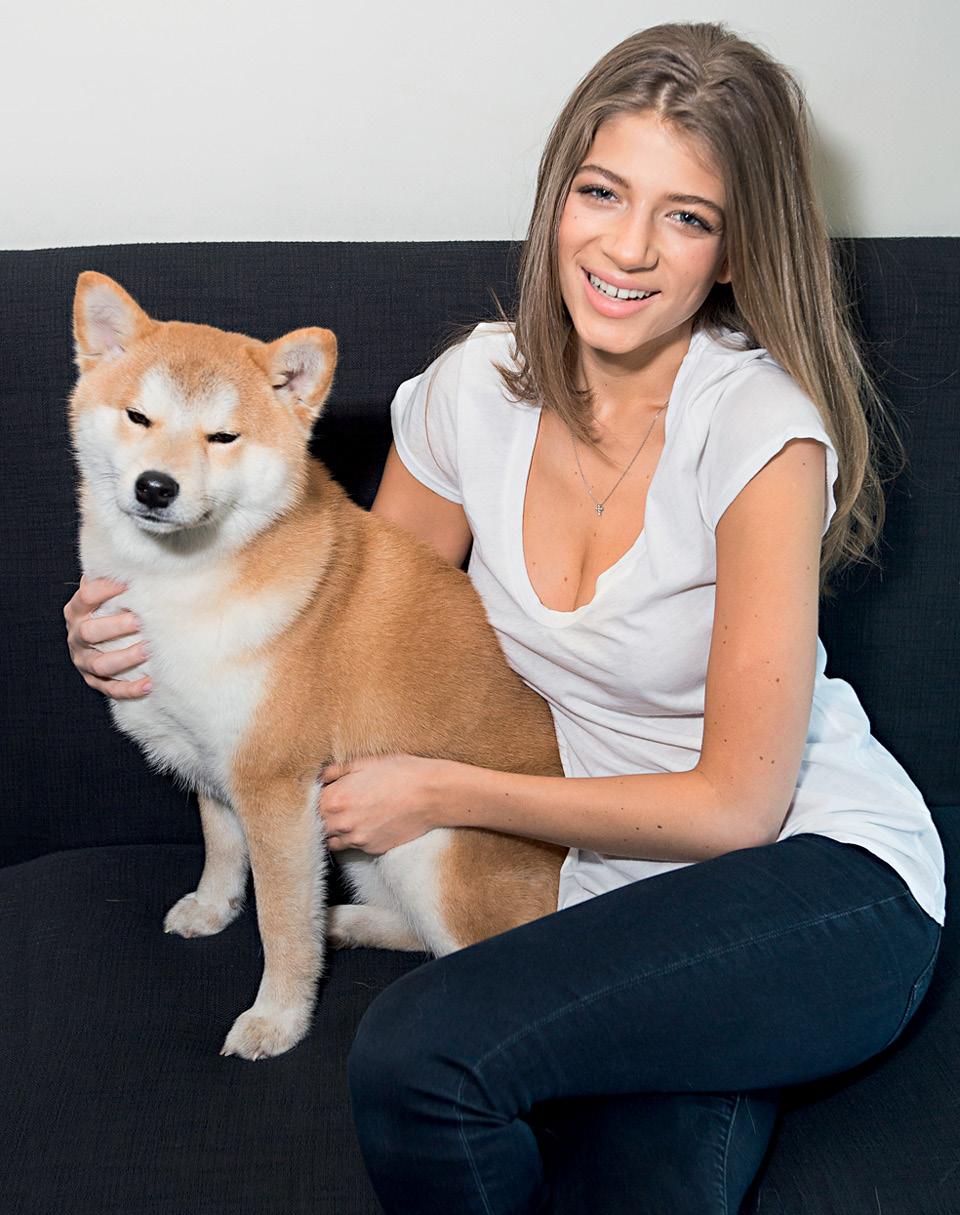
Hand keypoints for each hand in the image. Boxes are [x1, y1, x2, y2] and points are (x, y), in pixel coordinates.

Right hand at [63, 574, 150, 699]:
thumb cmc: (107, 609)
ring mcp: (83, 661)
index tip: (129, 583)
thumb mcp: (103, 592)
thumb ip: (111, 577)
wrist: (94, 640)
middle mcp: (76, 636)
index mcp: (77, 611)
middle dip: (116, 626)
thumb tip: (134, 555)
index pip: (86, 597)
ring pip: (101, 664)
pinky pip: (111, 689)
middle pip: (89, 632)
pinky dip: (130, 688)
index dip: (106, 588)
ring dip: (125, 658)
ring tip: (148, 649)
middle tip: (141, 619)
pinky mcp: (95, 681)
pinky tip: (150, 683)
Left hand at [319, 754, 446, 854]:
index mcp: (334, 800)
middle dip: (324, 816)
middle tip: (339, 804)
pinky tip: (369, 822)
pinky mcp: (372, 849)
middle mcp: (341, 824)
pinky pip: (355, 846)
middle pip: (318, 826)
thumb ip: (335, 771)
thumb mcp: (364, 762)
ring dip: (337, 830)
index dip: (318, 798)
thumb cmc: (399, 773)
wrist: (431, 794)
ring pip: (334, 840)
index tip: (326, 792)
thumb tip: (320, 778)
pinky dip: (356, 837)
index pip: (310, 806)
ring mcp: (357, 840)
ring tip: (353, 815)